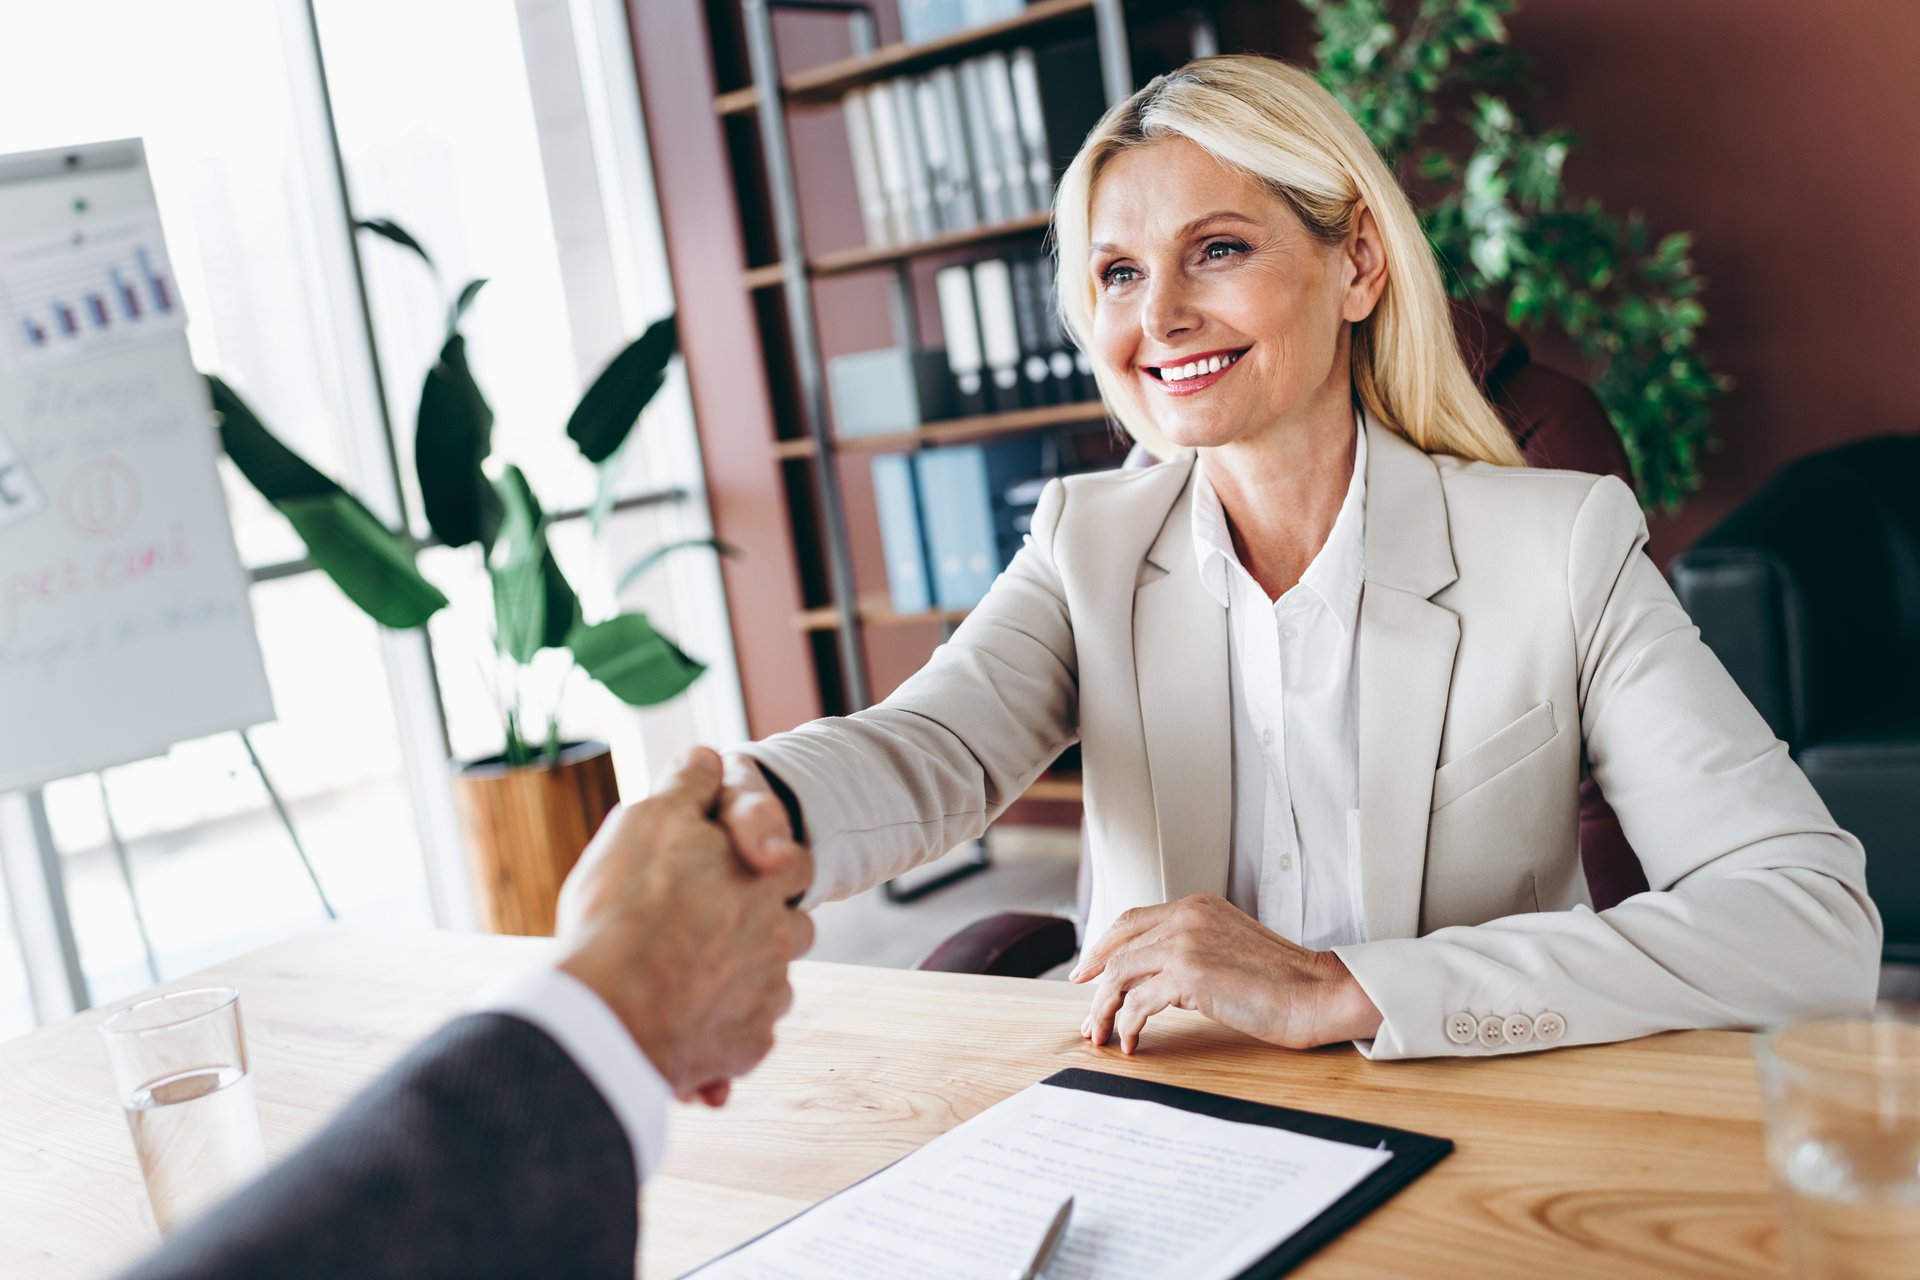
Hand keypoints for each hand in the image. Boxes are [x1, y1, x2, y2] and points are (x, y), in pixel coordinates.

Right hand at [555, 747, 814, 1105]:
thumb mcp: (648, 820)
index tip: (735, 872)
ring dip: (738, 986)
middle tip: (702, 933)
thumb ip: (688, 785)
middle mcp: (778, 937)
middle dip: (758, 930)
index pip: (793, 861)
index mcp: (765, 877)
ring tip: (682, 987)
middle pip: (791, 930)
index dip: (765, 864)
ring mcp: (765, 999)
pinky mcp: (747, 1051)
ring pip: (768, 987)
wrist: (606, 1013)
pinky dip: (719, 1041)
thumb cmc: (623, 909)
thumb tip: (708, 755)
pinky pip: (743, 1042)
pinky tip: (676, 1034)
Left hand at [1069, 893, 1381, 1053]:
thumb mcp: (1230, 946)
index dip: (1103, 947)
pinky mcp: (1188, 975)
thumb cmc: (1284, 980)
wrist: (1318, 992)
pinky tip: (1132, 1041)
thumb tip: (1155, 977)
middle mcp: (1186, 916)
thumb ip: (1194, 947)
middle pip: (1118, 947)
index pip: (1131, 921)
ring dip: (1105, 1010)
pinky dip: (1127, 1024)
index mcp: (1197, 905)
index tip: (1088, 973)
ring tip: (1103, 1035)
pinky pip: (1137, 1002)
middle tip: (1088, 1015)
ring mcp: (1185, 943)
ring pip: (1120, 975)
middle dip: (1095, 984)